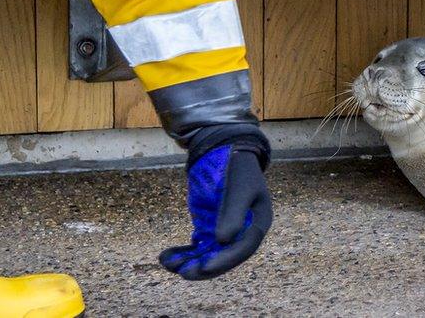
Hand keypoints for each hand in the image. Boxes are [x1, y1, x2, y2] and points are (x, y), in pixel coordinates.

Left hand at [159, 146, 272, 279]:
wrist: (226, 151)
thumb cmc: (238, 167)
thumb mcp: (239, 188)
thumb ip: (233, 213)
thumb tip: (224, 240)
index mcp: (257, 223)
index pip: (243, 248)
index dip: (225, 260)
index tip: (205, 267)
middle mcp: (243, 232)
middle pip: (225, 257)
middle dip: (205, 267)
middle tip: (184, 272)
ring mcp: (225, 230)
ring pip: (209, 255)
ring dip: (190, 262)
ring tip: (168, 263)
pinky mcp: (209, 227)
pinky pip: (197, 246)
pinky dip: (183, 253)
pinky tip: (167, 256)